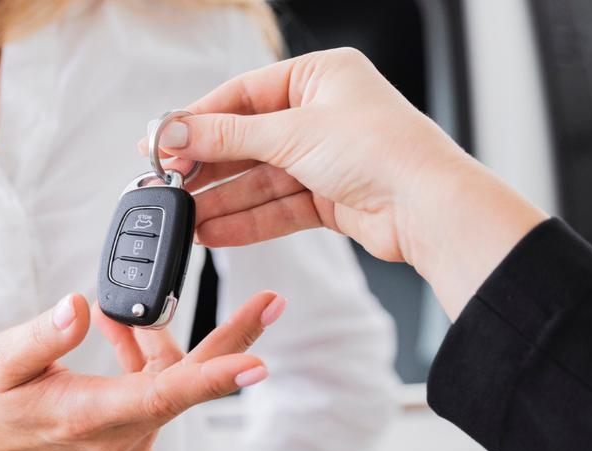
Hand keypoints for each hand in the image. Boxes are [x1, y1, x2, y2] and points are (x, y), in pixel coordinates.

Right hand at [0, 291, 284, 450]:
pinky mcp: (131, 431)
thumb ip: (44, 336)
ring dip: (158, 341)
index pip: (163, 396)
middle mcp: (119, 436)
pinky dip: (147, 354)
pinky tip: (120, 332)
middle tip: (270, 302)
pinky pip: (158, 385)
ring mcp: (129, 438)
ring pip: (173, 380)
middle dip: (231, 342)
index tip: (257, 363)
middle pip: (189, 384)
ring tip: (118, 317)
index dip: (214, 378)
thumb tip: (82, 306)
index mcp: (90, 419)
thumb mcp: (2, 360)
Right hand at [146, 48, 545, 316]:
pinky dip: (245, 221)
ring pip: (259, 179)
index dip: (198, 121)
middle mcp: (323, 114)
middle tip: (166, 184)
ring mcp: (326, 158)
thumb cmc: (383, 151)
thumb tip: (174, 133)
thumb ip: (226, 137)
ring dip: (221, 200)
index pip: (242, 95)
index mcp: (320, 76)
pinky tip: (213, 232)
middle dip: (207, 166)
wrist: (430, 208)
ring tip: (184, 218)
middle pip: (247, 140)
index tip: (160, 142)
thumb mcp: (291, 134)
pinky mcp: (329, 198)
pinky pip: (276, 207)